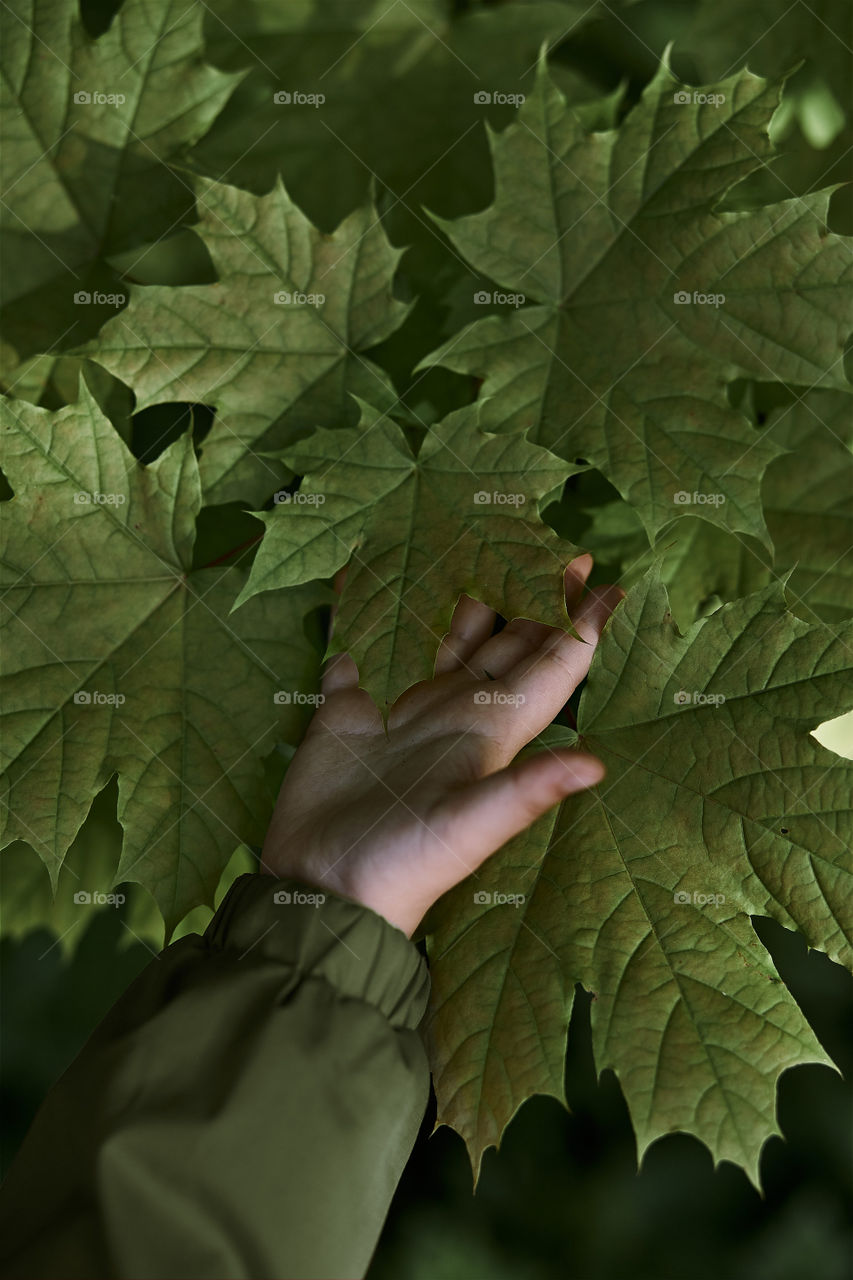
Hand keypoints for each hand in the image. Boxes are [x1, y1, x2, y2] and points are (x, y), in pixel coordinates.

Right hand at [261, 554, 622, 935]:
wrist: (321, 892)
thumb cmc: (401, 864)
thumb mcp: (467, 829)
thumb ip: (525, 793)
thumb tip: (599, 766)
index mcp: (490, 731)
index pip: (552, 669)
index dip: (583, 627)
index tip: (609, 579)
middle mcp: (454, 714)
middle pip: (507, 646)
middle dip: (533, 599)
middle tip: (553, 545)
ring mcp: (401, 713)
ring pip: (445, 647)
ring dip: (465, 607)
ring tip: (481, 553)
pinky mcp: (346, 714)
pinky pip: (357, 656)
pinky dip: (361, 622)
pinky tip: (363, 591)